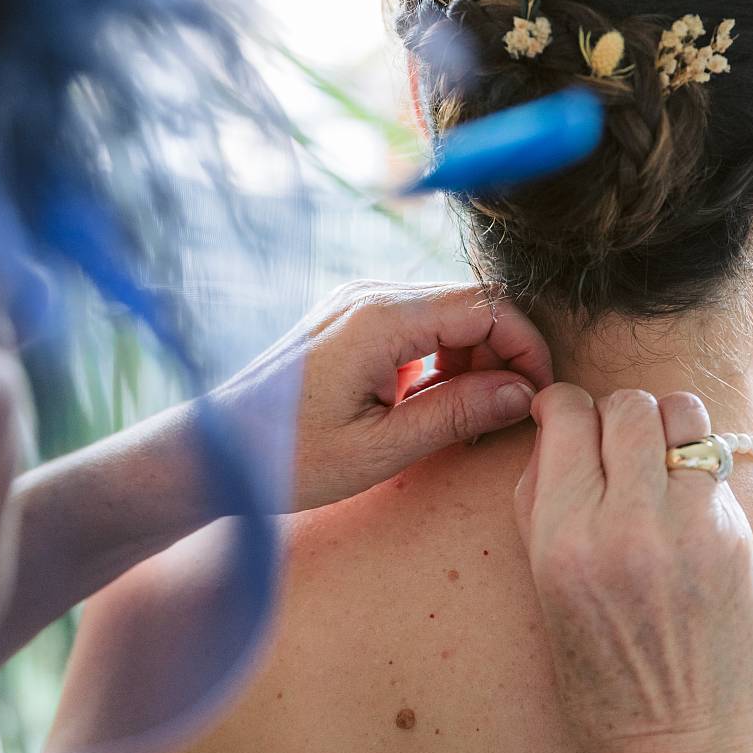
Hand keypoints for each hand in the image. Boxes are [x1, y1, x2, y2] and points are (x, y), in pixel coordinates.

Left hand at [217, 281, 551, 511]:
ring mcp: (355, 302)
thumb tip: (524, 393)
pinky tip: (431, 405)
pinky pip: (417, 324)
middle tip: (505, 417)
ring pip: (446, 313)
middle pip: (469, 304)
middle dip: (502, 355)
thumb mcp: (380, 450)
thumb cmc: (286, 458)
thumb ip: (456, 415)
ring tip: (467, 419)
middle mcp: (368, 294)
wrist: (214, 453)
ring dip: (472, 359)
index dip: (525, 347)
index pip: (484, 308)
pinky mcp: (349, 318)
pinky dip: (439, 359)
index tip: (538, 397)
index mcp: (378, 318)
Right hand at [515, 384, 752, 752]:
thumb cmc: (599, 669)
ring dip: (662, 424)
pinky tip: (681, 496)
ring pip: (680, 413)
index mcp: (566, 537)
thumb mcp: (541, 579)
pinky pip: (713, 459)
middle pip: (626, 406)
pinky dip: (693, 462)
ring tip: (653, 457)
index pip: (567, 415)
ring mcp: (689, 530)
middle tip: (609, 444)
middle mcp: (628, 526)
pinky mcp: (734, 538)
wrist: (679, 743)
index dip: (560, 406)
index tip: (560, 418)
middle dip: (612, 414)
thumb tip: (554, 428)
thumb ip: (539, 493)